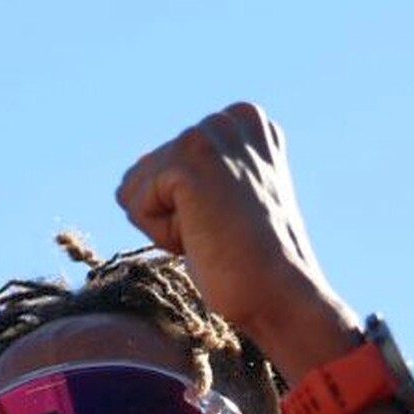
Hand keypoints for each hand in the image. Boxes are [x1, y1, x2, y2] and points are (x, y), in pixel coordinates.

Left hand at [115, 103, 358, 374]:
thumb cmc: (249, 264)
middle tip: (221, 234)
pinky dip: (160, 233)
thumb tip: (138, 164)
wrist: (278, 294)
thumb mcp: (218, 206)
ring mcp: (210, 134)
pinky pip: (135, 202)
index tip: (228, 224)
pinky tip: (202, 238)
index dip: (184, 208)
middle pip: (145, 172)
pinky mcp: (190, 158)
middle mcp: (228, 119)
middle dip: (171, 214)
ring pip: (135, 188)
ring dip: (164, 226)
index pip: (165, 163)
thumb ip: (184, 176)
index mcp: (243, 123)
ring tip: (214, 236)